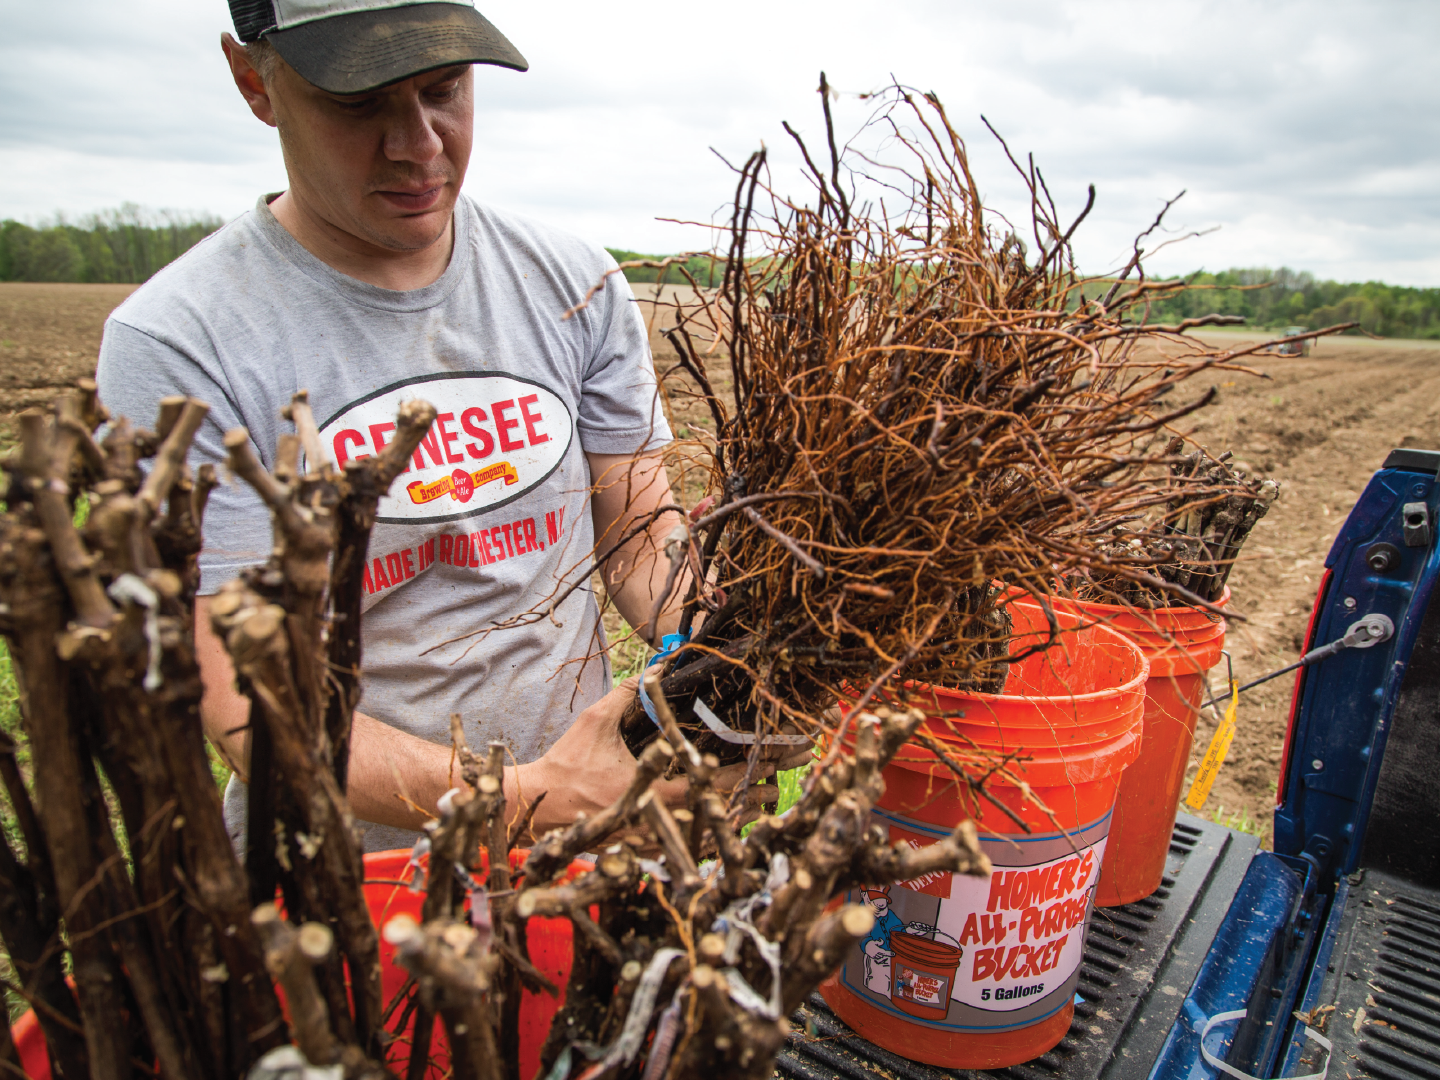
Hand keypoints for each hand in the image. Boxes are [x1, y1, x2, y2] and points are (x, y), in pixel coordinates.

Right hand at [518, 675, 789, 843]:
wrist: (536, 805)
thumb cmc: (566, 763)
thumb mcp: (596, 722)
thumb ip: (627, 696)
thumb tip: (656, 669)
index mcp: (649, 791)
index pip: (708, 785)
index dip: (744, 777)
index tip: (771, 769)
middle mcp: (654, 821)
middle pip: (715, 817)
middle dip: (751, 802)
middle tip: (779, 790)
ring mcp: (649, 840)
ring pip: (703, 838)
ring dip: (733, 822)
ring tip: (764, 809)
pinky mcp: (640, 849)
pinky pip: (682, 848)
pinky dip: (706, 838)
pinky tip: (725, 830)